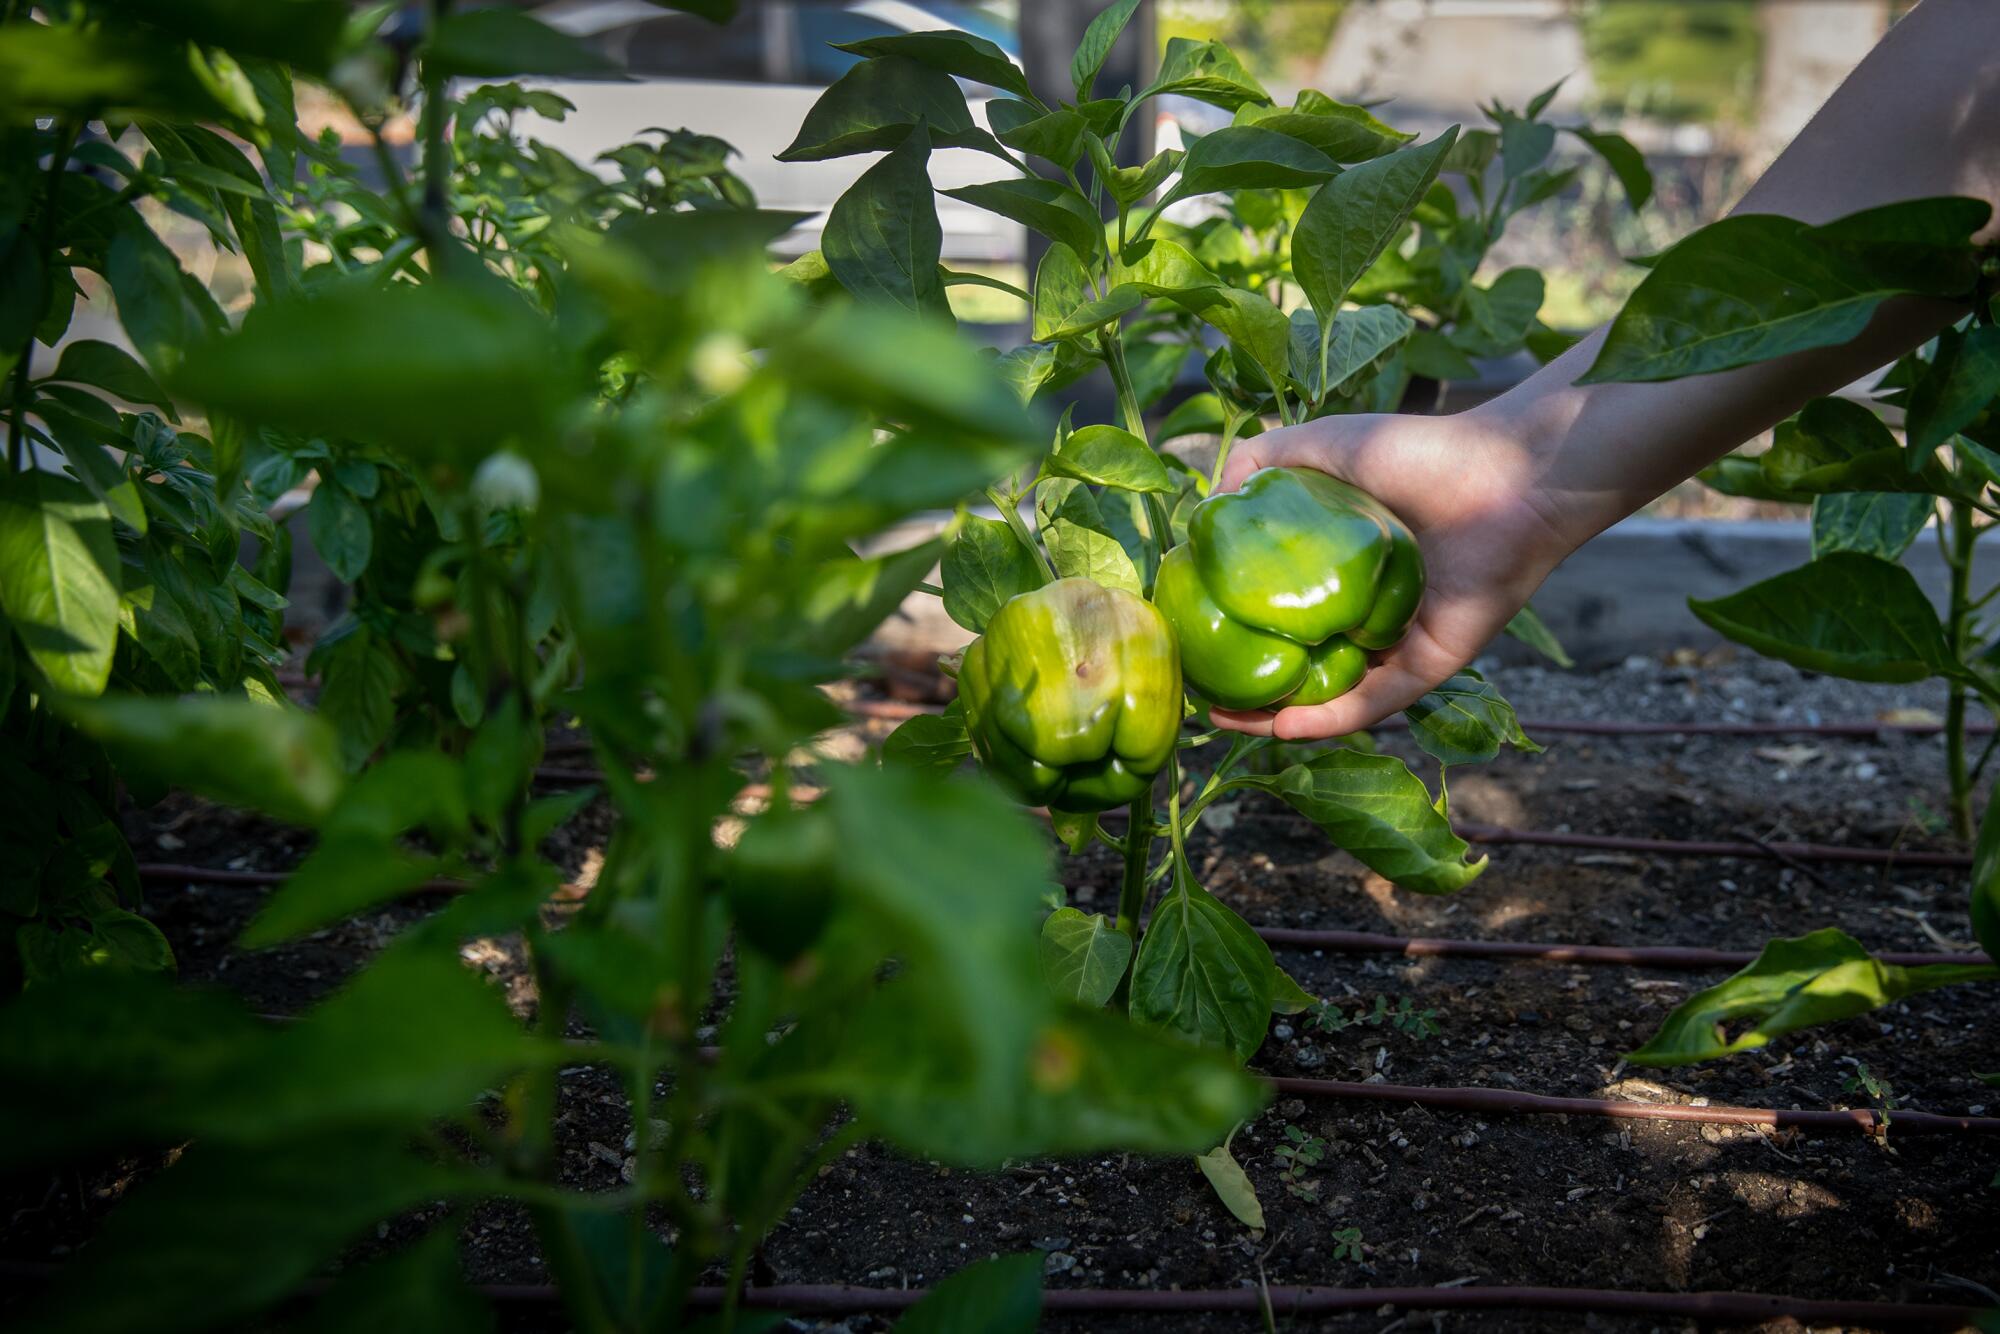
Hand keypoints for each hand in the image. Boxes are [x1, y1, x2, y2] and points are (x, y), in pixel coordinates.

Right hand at [1208, 408, 1571, 739]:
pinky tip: (1284, 725)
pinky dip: (1329, 719)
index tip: (1188, 635)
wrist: (1508, 470)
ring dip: (1277, 717)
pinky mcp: (1432, 664)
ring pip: (1331, 697)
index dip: (1234, 628)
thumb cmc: (1419, 450)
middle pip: (1299, 663)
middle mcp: (1370, 612)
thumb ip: (1260, 461)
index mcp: (1345, 569)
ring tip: (1225, 721)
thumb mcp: (1319, 445)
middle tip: (1199, 696)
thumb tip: (1206, 504)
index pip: (1282, 611)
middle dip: (1246, 687)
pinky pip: (1375, 703)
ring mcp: (1400, 643)